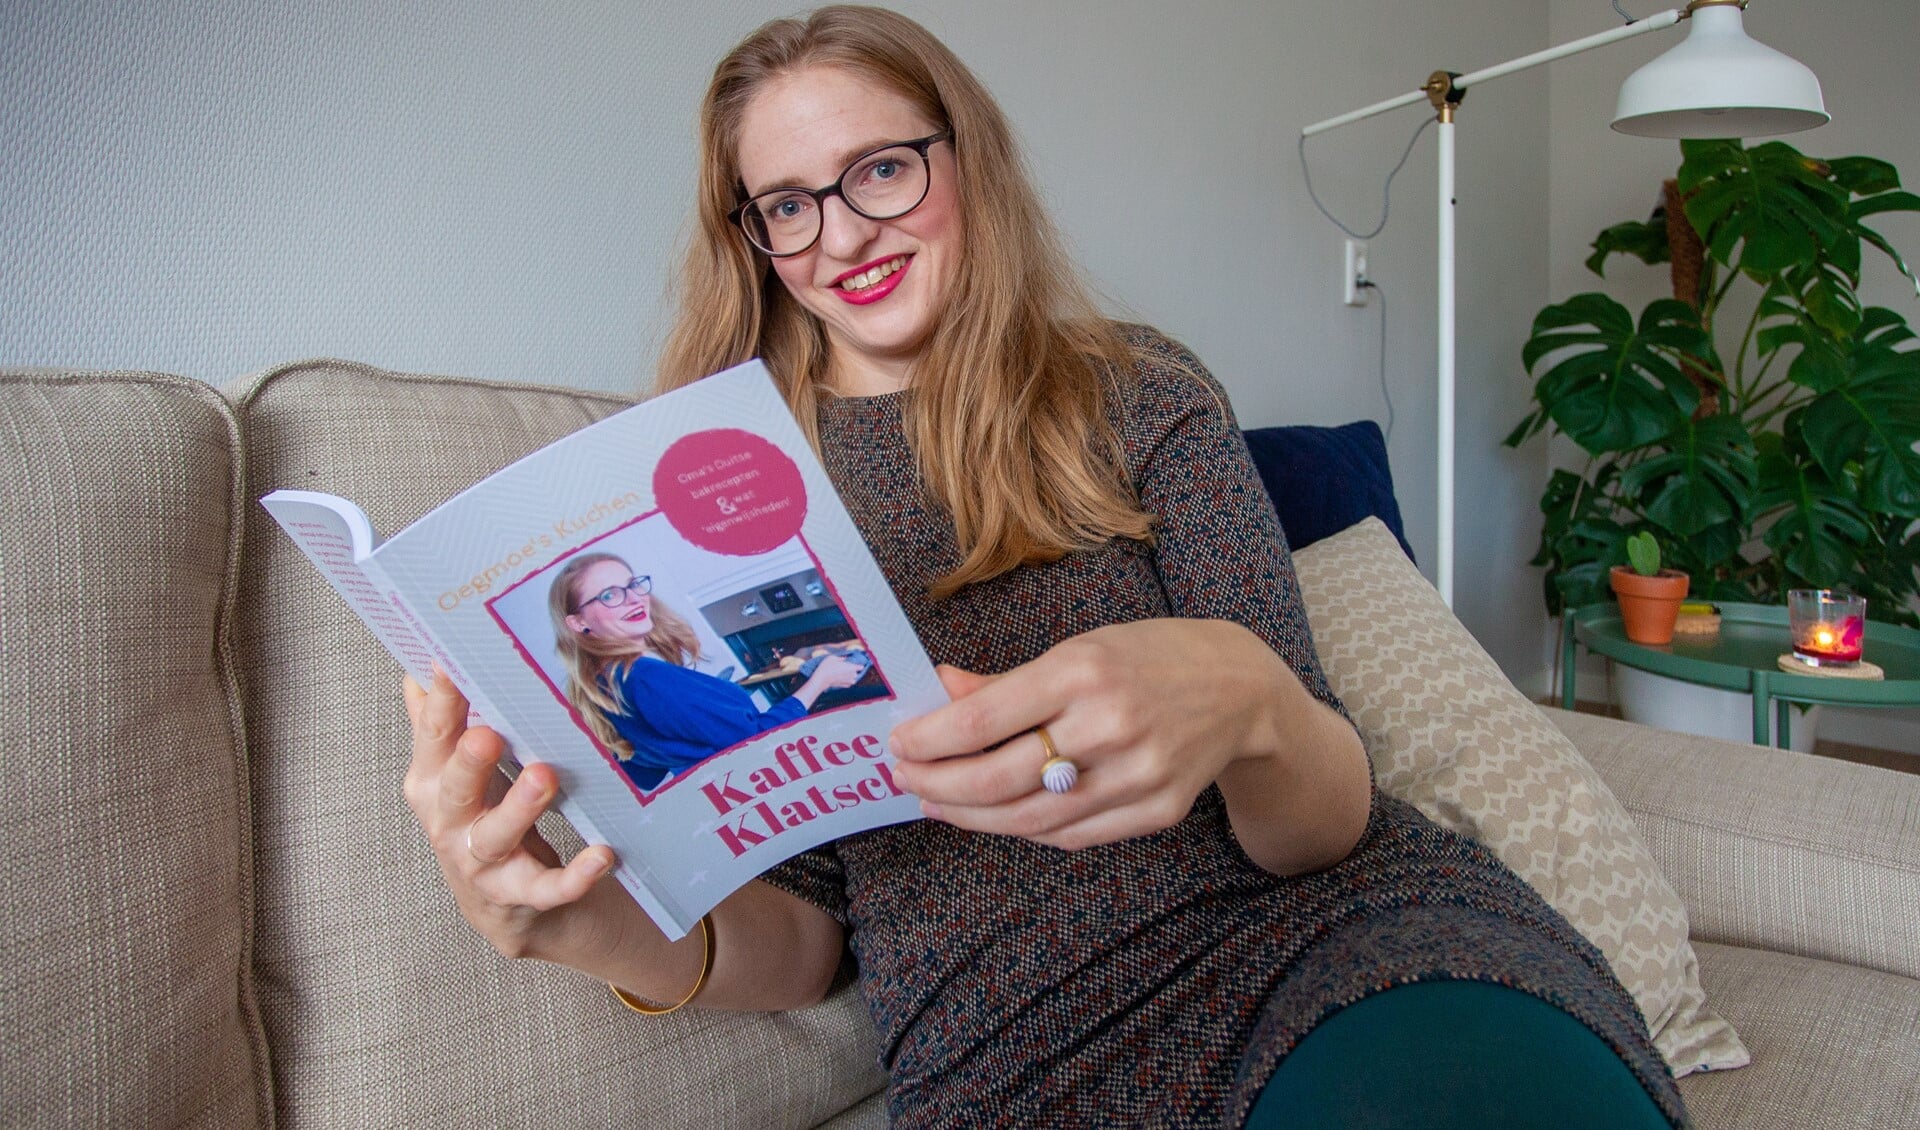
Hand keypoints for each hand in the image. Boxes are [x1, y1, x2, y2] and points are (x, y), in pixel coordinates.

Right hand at [401, 669, 620, 961]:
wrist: (502, 906)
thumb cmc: (478, 820)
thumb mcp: (453, 771)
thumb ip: (437, 722)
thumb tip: (420, 667)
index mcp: (431, 783)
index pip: (434, 736)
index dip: (442, 701)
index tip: (450, 662)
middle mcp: (449, 823)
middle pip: (454, 790)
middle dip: (468, 762)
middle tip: (487, 735)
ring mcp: (482, 863)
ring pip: (495, 836)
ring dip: (519, 808)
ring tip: (544, 778)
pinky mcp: (520, 894)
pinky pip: (547, 887)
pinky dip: (574, 876)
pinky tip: (602, 856)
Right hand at [792, 653, 865, 707]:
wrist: (821, 679)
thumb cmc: (827, 667)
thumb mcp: (833, 658)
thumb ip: (841, 658)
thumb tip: (845, 659)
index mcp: (852, 667)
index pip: (861, 666)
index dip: (859, 664)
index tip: (856, 662)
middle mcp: (852, 675)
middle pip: (856, 672)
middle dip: (852, 669)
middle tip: (845, 666)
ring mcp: (849, 681)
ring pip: (853, 678)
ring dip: (849, 675)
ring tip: (842, 671)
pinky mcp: (844, 686)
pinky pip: (848, 682)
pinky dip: (846, 679)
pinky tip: (840, 676)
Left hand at [885, 619, 1291, 849]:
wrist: (1240, 690)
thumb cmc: (1148, 658)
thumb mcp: (1078, 648)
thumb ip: (1006, 682)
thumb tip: (938, 691)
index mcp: (1082, 671)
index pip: (982, 721)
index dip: (928, 740)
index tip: (899, 743)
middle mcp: (1108, 725)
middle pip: (996, 778)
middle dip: (937, 785)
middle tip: (905, 780)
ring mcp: (1135, 775)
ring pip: (1028, 819)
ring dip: (970, 817)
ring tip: (937, 803)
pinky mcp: (1155, 810)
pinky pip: (1070, 835)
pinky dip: (1022, 829)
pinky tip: (994, 815)